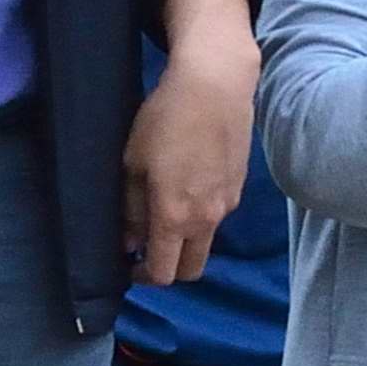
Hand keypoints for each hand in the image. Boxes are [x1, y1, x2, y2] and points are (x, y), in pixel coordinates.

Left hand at [127, 0, 254, 286]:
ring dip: (184, 240)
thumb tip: (129, 241)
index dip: (143, 276)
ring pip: (204, 241)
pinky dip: (199, 216)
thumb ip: (130, 209)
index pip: (163, 271)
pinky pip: (216, 216)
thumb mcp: (132, 164)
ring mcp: (227, 206)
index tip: (128, 266)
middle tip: (146, 249)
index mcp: (175, 217)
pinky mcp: (238, 188)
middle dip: (167, 268)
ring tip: (164, 209)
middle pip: (191, 269)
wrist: (215, 89)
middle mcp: (207, 220)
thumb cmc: (164, 121)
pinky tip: (187, 183)